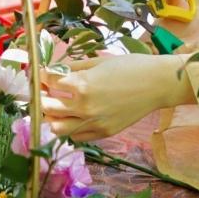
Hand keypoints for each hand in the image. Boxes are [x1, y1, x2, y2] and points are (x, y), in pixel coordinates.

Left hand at [40, 52, 184, 141]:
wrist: (158, 84)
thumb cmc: (131, 66)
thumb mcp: (99, 61)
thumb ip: (74, 68)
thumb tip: (53, 71)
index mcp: (82, 85)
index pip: (48, 82)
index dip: (41, 76)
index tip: (40, 73)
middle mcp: (84, 108)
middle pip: (46, 108)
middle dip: (41, 97)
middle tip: (44, 91)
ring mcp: (93, 124)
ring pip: (57, 128)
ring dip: (52, 117)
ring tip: (56, 107)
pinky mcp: (103, 133)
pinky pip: (77, 136)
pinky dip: (70, 127)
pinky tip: (74, 117)